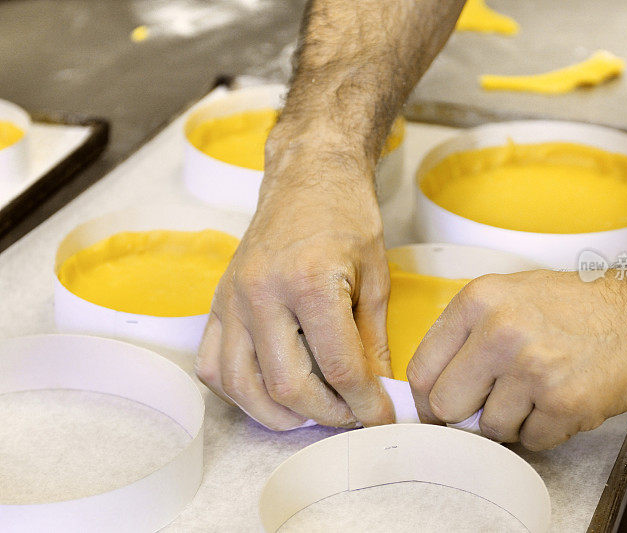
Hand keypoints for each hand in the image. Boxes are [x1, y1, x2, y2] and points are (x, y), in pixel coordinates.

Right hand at [195, 137, 394, 429]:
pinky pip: (213, 365)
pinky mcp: (218, 302)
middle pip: (287, 384)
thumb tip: (377, 391)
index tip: (380, 416)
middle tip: (351, 414)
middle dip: (325, 413)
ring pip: (241, 384)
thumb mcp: (377, 276)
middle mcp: (262, 292)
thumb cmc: (347, 217)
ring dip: (278, 414)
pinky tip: (268, 393)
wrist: (308, 176)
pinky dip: (238, 391)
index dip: (364, 402)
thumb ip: (373, 339)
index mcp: (309, 281)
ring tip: (311, 414)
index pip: (338, 365)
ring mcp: (232, 298)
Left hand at [407, 269, 626, 449]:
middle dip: (467, 413)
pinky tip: (563, 399)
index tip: (439, 407)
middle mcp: (500, 331)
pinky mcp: (565, 402)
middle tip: (493, 403)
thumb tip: (431, 385)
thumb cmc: (580, 305)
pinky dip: (546, 430)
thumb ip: (467, 333)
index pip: (422, 369)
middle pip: (446, 406)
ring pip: (491, 429)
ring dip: (513, 421)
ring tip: (541, 390)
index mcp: (479, 300)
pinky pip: (532, 441)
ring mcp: (532, 368)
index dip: (427, 398)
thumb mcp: (511, 294)